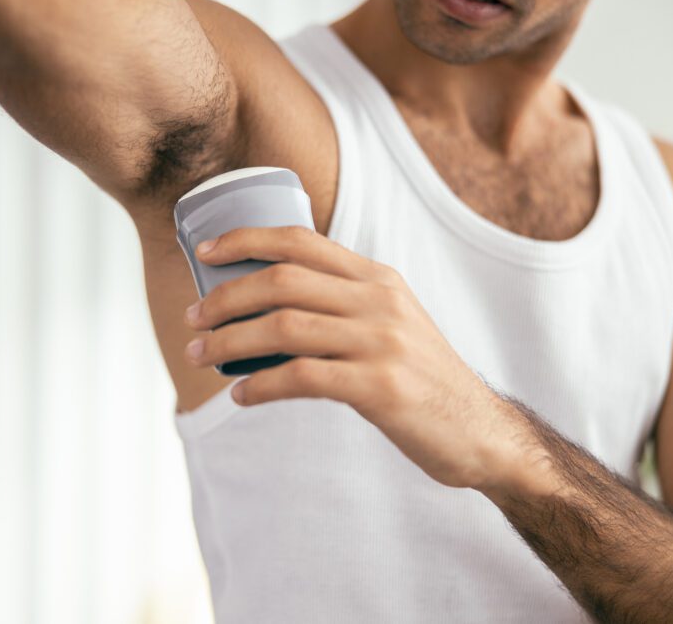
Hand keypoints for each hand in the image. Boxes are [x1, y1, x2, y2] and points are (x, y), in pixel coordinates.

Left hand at [182, 225, 537, 491]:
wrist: (479, 432)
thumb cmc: (421, 378)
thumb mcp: (392, 323)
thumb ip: (344, 304)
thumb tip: (270, 305)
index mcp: (378, 278)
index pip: (302, 241)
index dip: (246, 239)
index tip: (204, 252)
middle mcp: (380, 301)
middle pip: (282, 281)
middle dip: (225, 297)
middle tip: (193, 319)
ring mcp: (382, 342)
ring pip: (284, 327)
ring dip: (229, 341)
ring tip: (199, 355)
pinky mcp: (380, 387)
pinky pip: (301, 377)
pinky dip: (260, 385)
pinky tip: (242, 396)